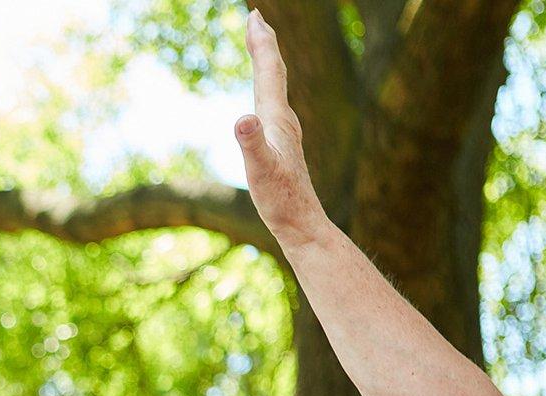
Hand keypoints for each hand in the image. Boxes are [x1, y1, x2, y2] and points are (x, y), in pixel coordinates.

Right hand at [234, 10, 327, 247]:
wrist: (303, 225)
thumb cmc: (281, 200)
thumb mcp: (260, 171)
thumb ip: (251, 143)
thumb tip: (242, 120)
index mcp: (277, 118)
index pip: (270, 71)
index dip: (262, 43)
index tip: (254, 15)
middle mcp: (284, 120)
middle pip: (275, 72)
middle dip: (264, 44)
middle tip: (255, 19)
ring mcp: (285, 133)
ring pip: (276, 88)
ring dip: (267, 64)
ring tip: (260, 49)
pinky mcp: (283, 146)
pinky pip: (273, 106)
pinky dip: (266, 91)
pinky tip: (263, 102)